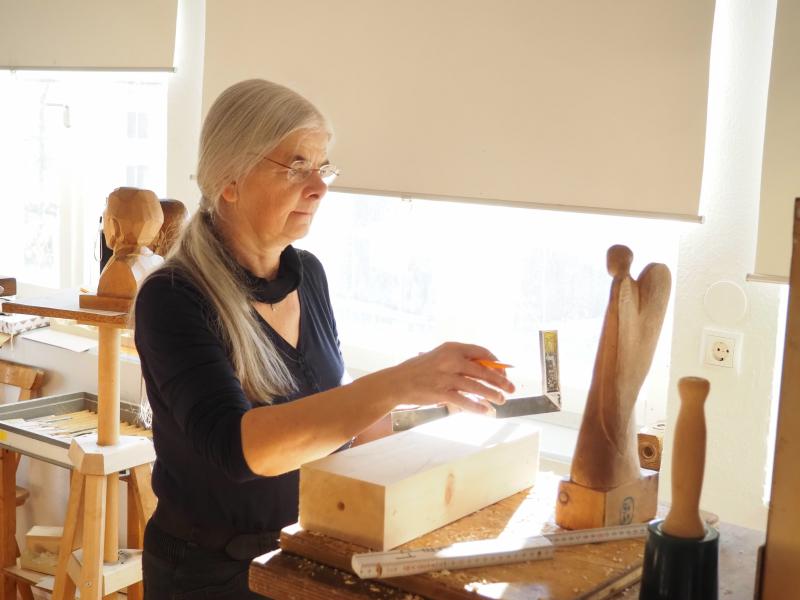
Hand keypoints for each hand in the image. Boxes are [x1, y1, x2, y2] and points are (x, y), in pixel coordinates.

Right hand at [378, 342, 514, 414]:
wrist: (397, 382)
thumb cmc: (419, 369)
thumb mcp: (439, 356)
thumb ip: (459, 360)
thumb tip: (485, 369)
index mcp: (451, 348)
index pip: (481, 352)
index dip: (495, 362)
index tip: (503, 370)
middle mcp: (450, 360)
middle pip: (483, 370)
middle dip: (500, 380)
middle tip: (511, 388)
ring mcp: (446, 377)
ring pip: (476, 386)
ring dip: (492, 394)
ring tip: (501, 400)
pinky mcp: (441, 393)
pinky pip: (465, 401)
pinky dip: (477, 406)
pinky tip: (486, 410)